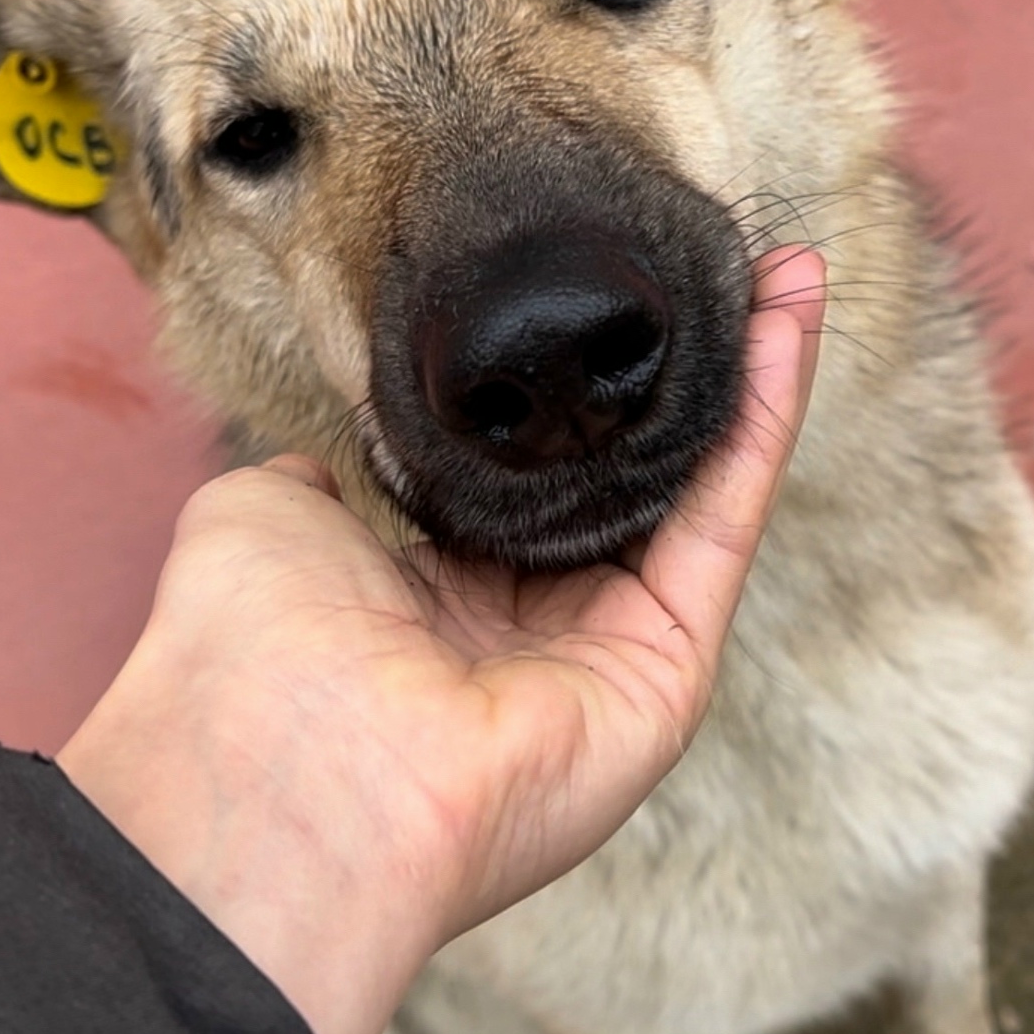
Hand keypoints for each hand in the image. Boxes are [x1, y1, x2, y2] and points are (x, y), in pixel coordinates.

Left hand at [59, 247, 823, 1033]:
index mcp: (432, 594)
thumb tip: (348, 451)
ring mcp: (604, 652)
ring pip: (693, 491)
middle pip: (627, 478)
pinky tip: (781, 327)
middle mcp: (525, 626)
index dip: (569, 392)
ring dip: (745, 378)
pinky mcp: (665, 671)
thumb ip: (325, 469)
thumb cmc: (249, 651)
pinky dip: (761, 422)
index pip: (527, 476)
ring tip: (784, 275)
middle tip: (719, 266)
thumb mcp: (267, 512)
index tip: (601, 301)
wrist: (286, 767)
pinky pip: (724, 525)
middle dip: (672, 373)